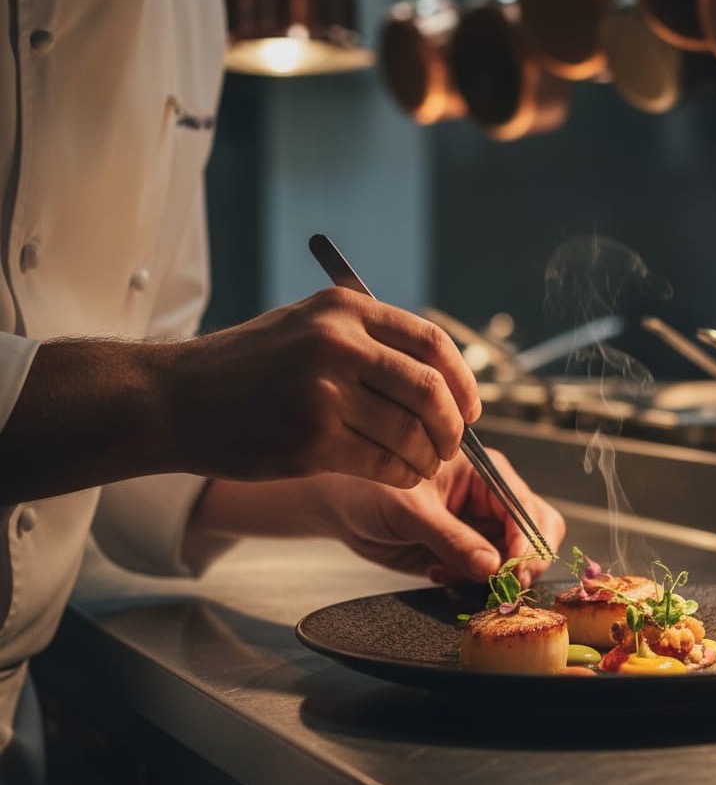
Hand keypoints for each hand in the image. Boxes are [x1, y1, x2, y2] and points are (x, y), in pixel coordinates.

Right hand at [171, 287, 480, 486]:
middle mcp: (339, 343)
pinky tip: (396, 475)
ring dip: (427, 457)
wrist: (174, 399)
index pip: (432, 343)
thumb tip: (437, 379)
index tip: (471, 408)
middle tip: (452, 446)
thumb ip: (366, 340)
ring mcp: (325, 391)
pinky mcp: (312, 438)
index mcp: (345, 308)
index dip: (463, 381)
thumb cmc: (245, 367)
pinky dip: (400, 475)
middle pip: (430, 390)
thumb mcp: (305, 326)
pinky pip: (381, 463)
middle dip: (453, 427)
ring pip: (409, 432)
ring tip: (422, 465)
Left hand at [322, 449, 565, 585]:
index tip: (512, 567)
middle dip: (524, 560)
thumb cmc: (369, 488)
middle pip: (535, 530)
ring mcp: (480, 526)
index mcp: (484, 471)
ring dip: (494, 576)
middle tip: (502, 583)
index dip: (525, 538)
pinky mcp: (466, 551)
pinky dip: (472, 582)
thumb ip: (451, 537)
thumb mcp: (410, 511)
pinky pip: (489, 574)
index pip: (523, 505)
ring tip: (451, 572)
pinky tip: (437, 572)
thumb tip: (492, 566)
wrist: (341, 507)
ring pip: (516, 557)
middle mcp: (489, 497)